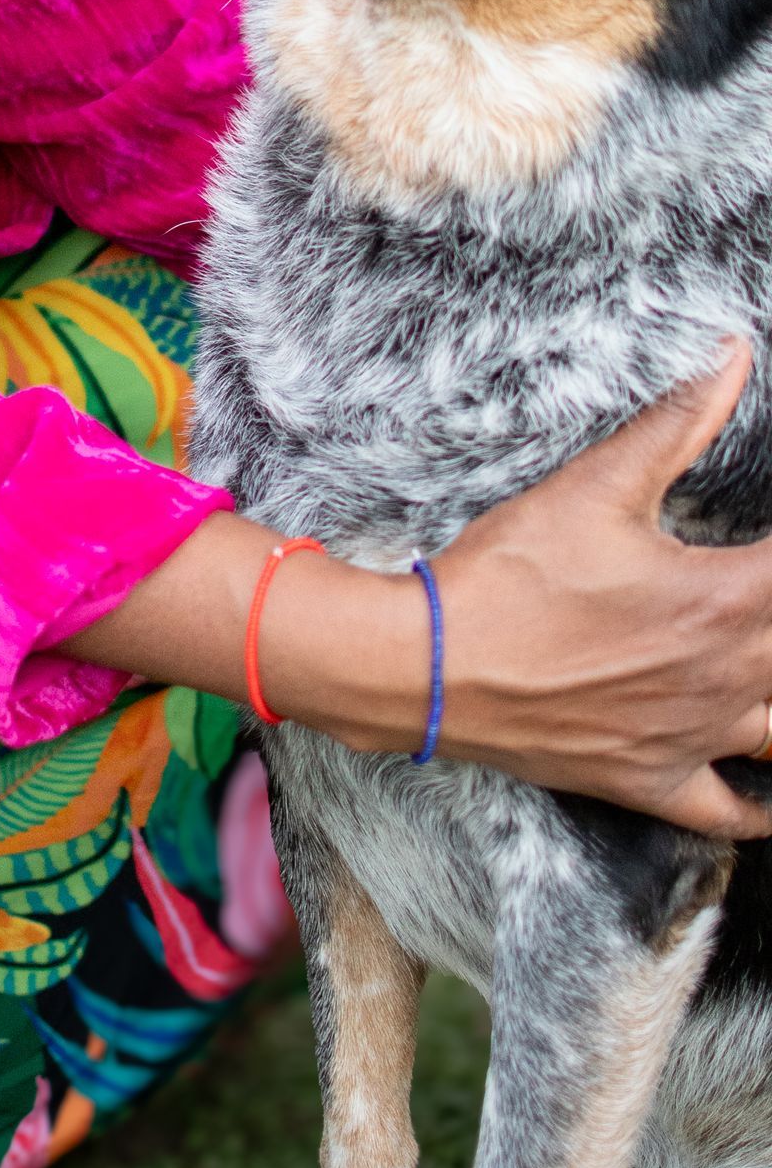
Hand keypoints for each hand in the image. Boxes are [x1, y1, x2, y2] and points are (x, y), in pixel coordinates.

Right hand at [414, 343, 771, 835]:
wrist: (429, 665)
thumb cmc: (507, 575)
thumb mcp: (594, 486)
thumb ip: (677, 421)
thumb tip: (730, 355)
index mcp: (725, 601)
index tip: (766, 548)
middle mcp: (727, 677)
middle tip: (756, 601)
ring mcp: (694, 738)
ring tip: (764, 664)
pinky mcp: (654, 780)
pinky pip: (738, 812)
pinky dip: (764, 803)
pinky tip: (768, 775)